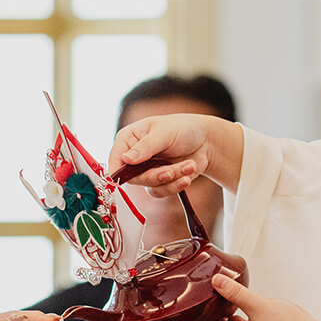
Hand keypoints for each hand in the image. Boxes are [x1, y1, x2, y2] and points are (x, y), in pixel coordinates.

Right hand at [107, 113, 242, 196]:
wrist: (206, 140)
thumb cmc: (182, 128)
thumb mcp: (163, 133)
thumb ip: (145, 147)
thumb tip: (125, 159)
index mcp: (128, 140)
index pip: (114, 160)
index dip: (118, 172)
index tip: (128, 178)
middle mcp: (133, 158)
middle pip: (132, 178)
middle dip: (156, 176)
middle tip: (171, 171)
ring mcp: (146, 171)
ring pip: (150, 185)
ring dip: (172, 179)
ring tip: (189, 166)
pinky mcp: (159, 181)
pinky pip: (161, 192)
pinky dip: (177, 185)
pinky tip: (188, 173)